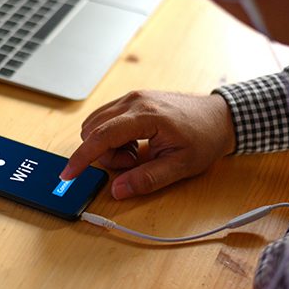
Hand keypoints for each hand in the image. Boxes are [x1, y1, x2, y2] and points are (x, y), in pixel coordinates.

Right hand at [60, 91, 235, 198]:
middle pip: (93, 131)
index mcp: (145, 116)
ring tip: (136, 153)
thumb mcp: (180, 166)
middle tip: (133, 163)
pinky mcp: (131, 99)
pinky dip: (111, 136)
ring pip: (95, 124)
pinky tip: (134, 143)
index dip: (81, 158)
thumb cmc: (204, 138)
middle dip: (103, 155)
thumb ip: (146, 179)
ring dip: (107, 146)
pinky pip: (105, 119)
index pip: (101, 136)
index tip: (68, 174)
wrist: (220, 116)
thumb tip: (117, 190)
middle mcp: (133, 101)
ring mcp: (131, 97)